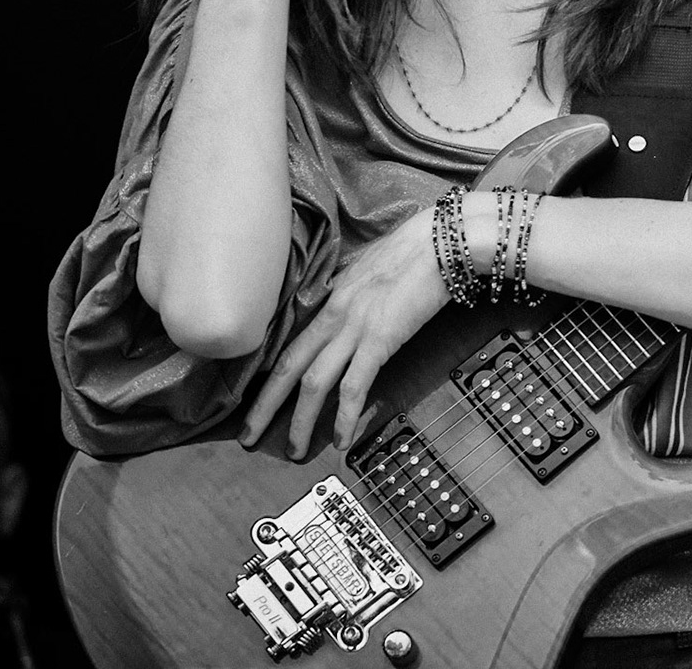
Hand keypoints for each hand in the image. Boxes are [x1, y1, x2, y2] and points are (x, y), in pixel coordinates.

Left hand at [239, 206, 447, 458]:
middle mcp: (334, 314)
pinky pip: (354, 386)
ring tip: (294, 451)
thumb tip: (350, 303)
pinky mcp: (380, 339)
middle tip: (248, 438)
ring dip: (300, 421)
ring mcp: (355, 328)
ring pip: (313, 383)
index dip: (269, 377)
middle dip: (264, 407)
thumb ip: (355, 290)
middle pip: (287, 367)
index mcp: (331, 297)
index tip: (257, 400)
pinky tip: (340, 441)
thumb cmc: (418, 248)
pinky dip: (343, 417)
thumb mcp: (373, 268)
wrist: (444, 240)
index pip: (290, 344)